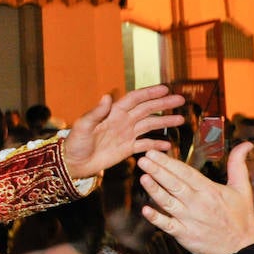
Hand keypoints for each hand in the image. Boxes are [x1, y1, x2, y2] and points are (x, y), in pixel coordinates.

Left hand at [62, 86, 186, 179]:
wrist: (73, 163)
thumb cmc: (75, 143)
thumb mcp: (83, 126)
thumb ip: (96, 112)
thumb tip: (107, 96)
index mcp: (113, 112)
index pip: (135, 99)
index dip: (149, 93)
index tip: (165, 89)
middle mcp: (122, 121)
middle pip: (146, 109)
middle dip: (163, 104)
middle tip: (180, 100)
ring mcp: (126, 134)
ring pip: (149, 125)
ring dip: (164, 122)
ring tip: (180, 120)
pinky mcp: (126, 149)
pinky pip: (144, 145)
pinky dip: (156, 144)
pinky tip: (168, 145)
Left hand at [138, 141, 253, 253]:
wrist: (243, 248)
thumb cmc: (241, 217)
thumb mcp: (242, 188)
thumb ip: (238, 164)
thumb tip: (246, 144)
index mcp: (209, 190)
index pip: (185, 172)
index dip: (169, 162)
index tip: (154, 153)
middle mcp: (198, 203)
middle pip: (174, 184)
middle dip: (157, 170)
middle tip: (143, 158)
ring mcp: (190, 220)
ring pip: (168, 202)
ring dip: (155, 190)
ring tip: (143, 177)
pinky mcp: (185, 235)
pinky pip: (168, 226)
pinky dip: (156, 218)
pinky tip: (145, 210)